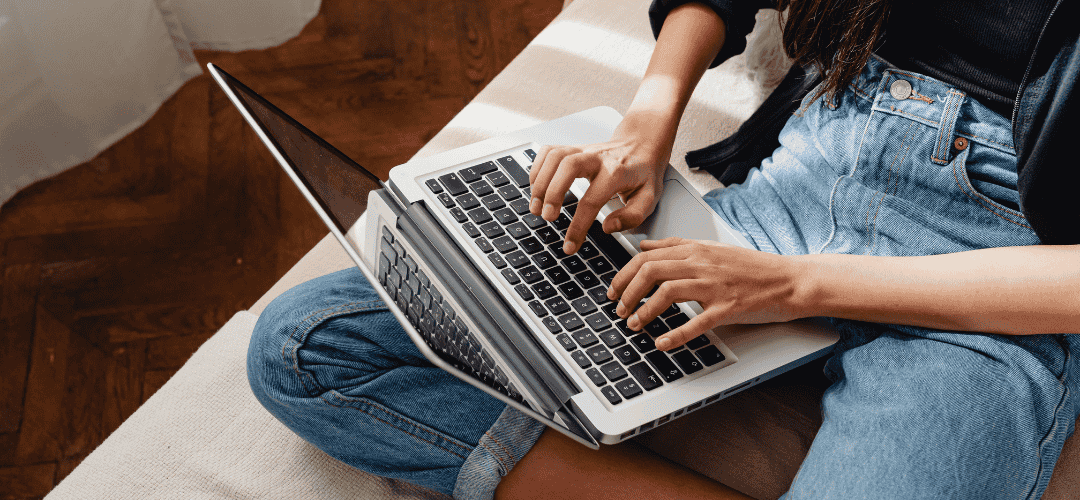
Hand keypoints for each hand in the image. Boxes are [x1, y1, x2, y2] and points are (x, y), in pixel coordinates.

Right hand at [528, 111, 672, 254]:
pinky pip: (548, 151)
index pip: (592, 200)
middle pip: (568, 166)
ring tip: (535, 207)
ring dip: (540, 181)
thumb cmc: (643, 174)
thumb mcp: (649, 198)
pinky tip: (536, 187)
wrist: (642, 145)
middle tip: (546, 217)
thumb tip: (607, 227)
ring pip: (555, 156)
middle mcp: (597, 157)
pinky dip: (537, 168)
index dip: (578, 226)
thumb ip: (632, 216)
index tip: (569, 246)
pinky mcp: (573, 147)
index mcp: (617, 172)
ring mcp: (583, 149)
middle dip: (552, 192)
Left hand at [606, 237, 806, 349]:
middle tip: (618, 309)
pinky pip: (696, 322)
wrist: (790, 280)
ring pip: (667, 292)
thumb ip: (676, 246)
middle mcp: (703, 263)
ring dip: (644, 310)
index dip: (624, 274)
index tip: (614, 289)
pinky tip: (661, 343)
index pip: (647, 256)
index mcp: (696, 249)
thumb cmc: (752, 268)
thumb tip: (643, 246)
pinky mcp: (729, 308)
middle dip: (627, 292)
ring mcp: (715, 285)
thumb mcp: (711, 248)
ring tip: (633, 324)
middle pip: (651, 271)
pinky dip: (675, 334)